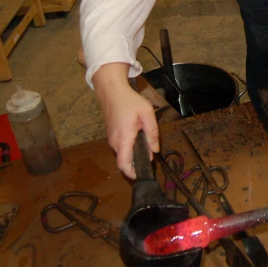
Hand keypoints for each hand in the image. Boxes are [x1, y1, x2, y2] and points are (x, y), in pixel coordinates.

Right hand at [93, 63, 159, 177]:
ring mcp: (112, 139)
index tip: (143, 176)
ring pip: (124, 153)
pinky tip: (139, 136)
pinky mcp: (112, 135)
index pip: (124, 164)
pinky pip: (122, 146)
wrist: (112, 91)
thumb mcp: (147, 114)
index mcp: (124, 138)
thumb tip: (154, 150)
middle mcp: (115, 142)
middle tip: (151, 154)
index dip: (132, 174)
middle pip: (126, 160)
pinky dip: (130, 146)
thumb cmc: (129, 101)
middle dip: (138, 161)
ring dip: (135, 152)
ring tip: (147, 142)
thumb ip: (152, 133)